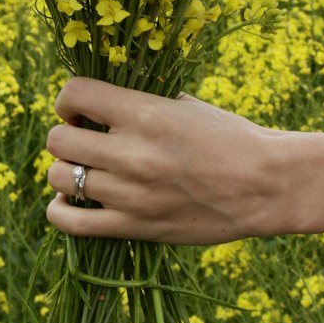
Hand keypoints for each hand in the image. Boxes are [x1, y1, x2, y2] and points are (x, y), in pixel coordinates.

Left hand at [45, 77, 291, 244]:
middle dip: (65, 134)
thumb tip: (104, 99)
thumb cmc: (230, 138)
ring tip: (85, 168)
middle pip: (57, 140)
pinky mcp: (135, 227)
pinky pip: (71, 223)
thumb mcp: (187, 105)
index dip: (68, 99)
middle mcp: (132, 152)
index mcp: (146, 113)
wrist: (266, 185)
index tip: (78, 108)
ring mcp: (131, 194)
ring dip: (65, 170)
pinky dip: (59, 210)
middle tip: (84, 137)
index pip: (75, 95)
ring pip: (58, 178)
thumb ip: (142, 101)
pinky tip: (69, 201)